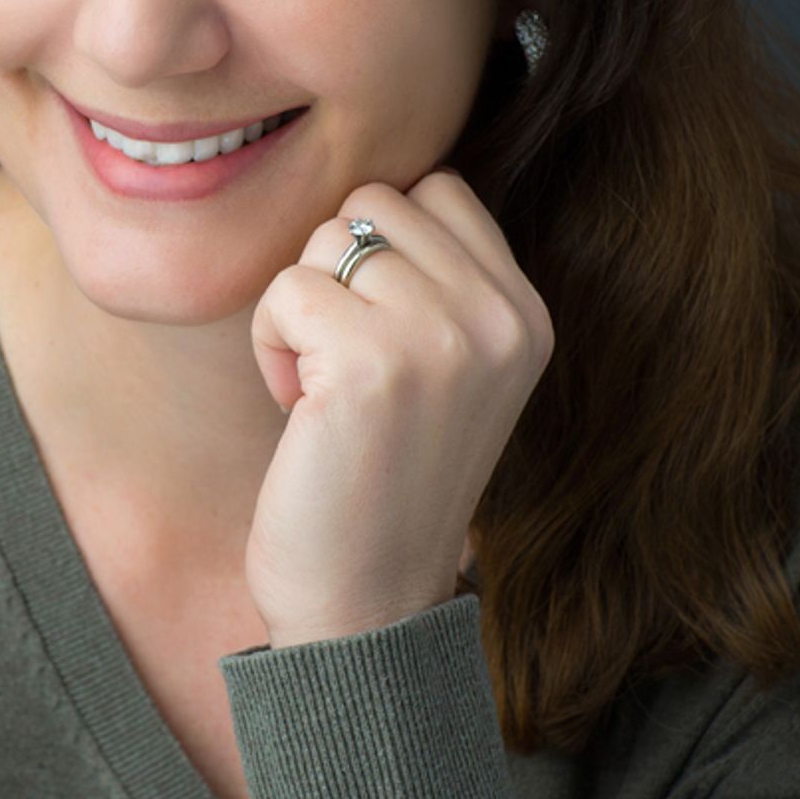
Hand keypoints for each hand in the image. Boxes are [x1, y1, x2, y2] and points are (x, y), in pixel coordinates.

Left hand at [246, 166, 553, 646]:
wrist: (368, 607)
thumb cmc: (381, 482)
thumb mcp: (449, 370)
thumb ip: (437, 280)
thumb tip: (369, 191)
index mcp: (528, 315)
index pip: (437, 191)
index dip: (379, 253)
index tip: (379, 340)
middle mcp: (502, 318)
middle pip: (375, 202)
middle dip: (335, 274)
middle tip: (345, 370)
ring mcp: (445, 337)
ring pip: (326, 236)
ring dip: (300, 309)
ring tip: (327, 392)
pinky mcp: (373, 362)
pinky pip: (284, 290)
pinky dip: (271, 346)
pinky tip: (302, 412)